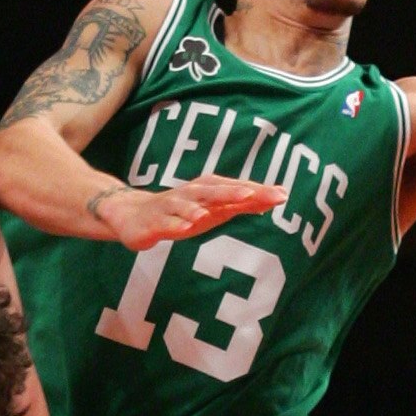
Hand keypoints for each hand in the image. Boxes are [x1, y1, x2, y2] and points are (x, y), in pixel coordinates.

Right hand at [89, 176, 279, 248]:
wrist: (133, 215)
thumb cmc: (181, 212)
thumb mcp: (213, 209)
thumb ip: (242, 205)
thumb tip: (273, 201)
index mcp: (207, 190)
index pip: (236, 189)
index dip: (258, 192)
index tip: (282, 195)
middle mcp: (191, 195)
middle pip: (214, 192)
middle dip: (233, 192)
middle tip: (252, 194)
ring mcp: (171, 208)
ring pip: (186, 206)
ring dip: (200, 207)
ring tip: (213, 212)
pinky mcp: (154, 223)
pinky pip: (166, 223)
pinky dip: (177, 223)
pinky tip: (187, 226)